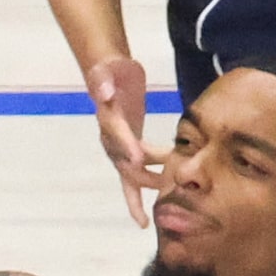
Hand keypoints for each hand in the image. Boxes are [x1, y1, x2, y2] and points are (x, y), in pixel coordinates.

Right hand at [87, 54, 165, 226]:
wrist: (110, 74)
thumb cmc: (110, 70)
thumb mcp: (106, 70)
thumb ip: (102, 81)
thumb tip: (103, 92)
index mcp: (107, 120)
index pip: (116, 134)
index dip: (126, 145)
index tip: (139, 158)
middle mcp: (110, 140)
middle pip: (126, 163)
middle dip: (145, 177)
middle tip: (168, 188)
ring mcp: (119, 148)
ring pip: (133, 175)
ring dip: (152, 184)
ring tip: (173, 202)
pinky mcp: (130, 149)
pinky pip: (136, 175)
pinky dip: (147, 188)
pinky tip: (159, 206)